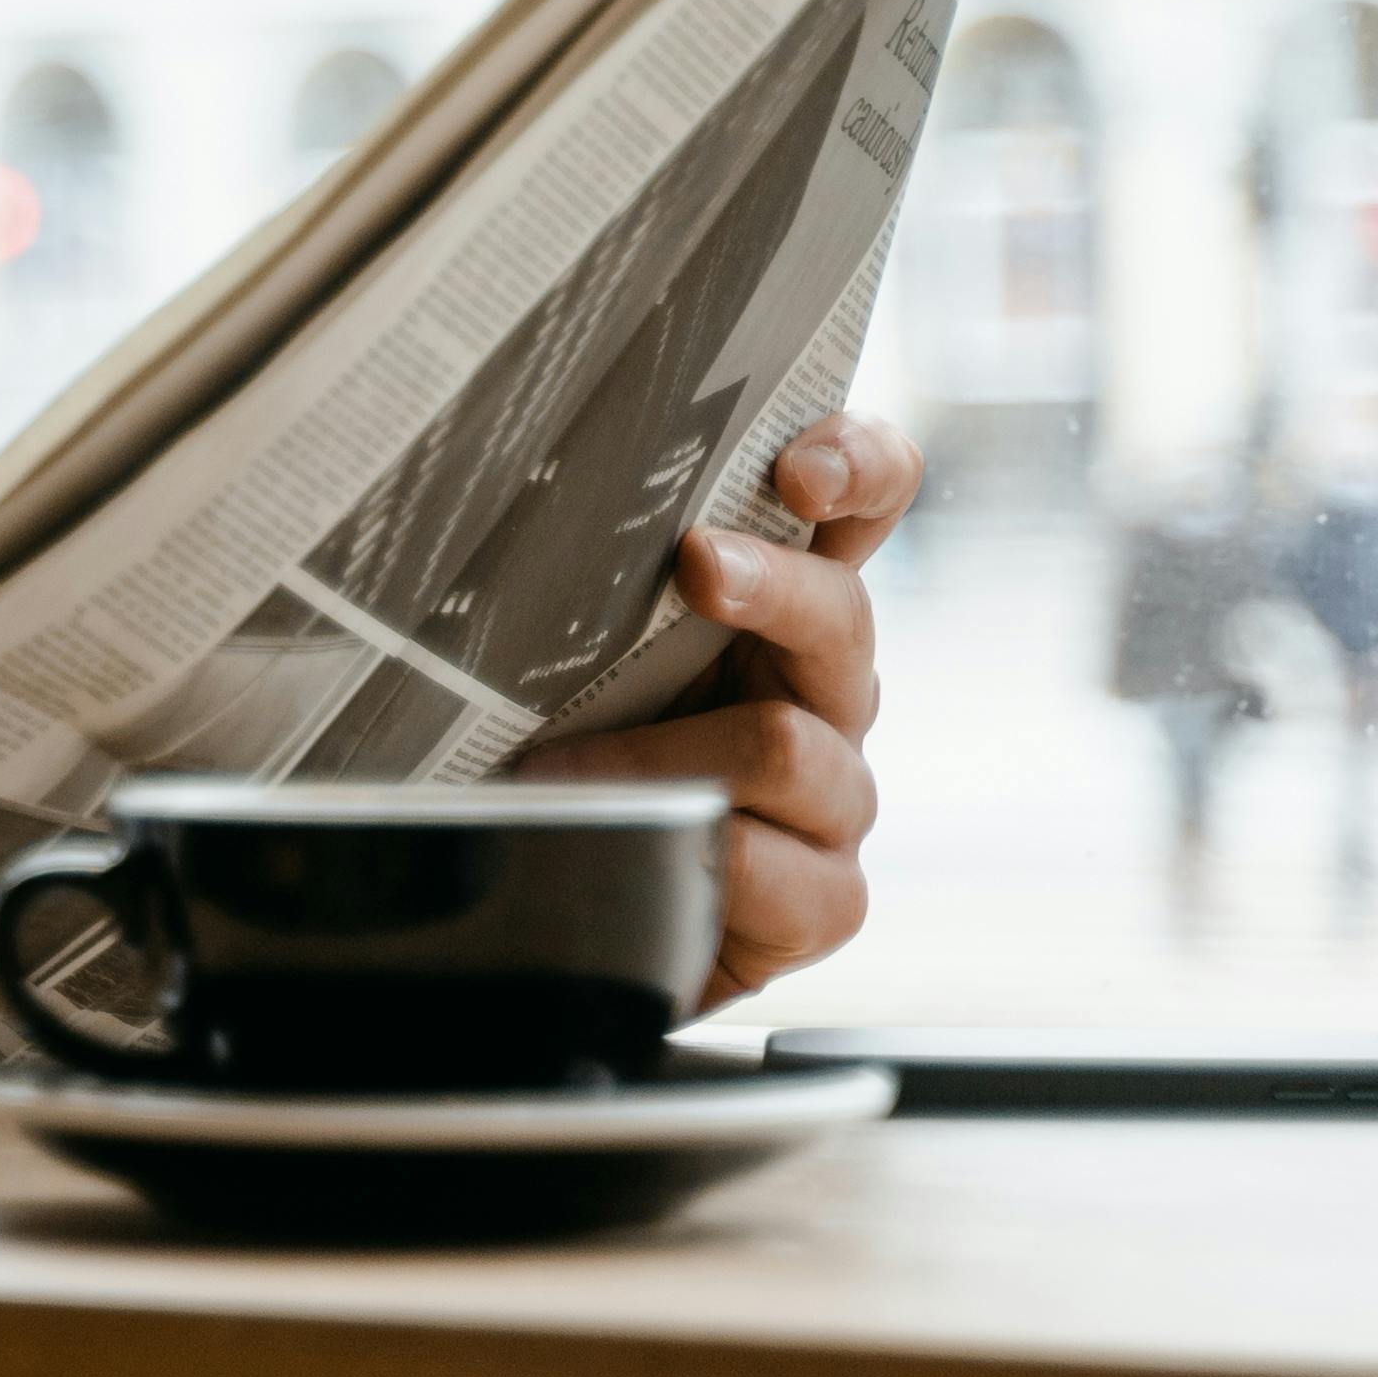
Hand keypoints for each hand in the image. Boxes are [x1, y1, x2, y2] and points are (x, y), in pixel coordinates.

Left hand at [515, 412, 921, 1005]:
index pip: (861, 503)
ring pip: (791, 744)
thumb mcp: (560, 648)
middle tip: (698, 565)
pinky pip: (779, 869)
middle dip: (769, 582)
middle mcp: (822, 687)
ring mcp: (835, 794)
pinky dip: (684, 855)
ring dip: (658, 755)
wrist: (552, 911)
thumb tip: (516, 482)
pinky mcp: (825, 898)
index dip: (858, 465)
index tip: (802, 468)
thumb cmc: (552, 751)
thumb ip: (581, 573)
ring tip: (555, 771)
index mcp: (774, 603)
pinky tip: (619, 854)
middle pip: (840, 610)